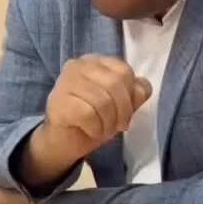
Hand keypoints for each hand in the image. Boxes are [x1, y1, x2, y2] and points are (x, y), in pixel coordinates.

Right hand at [20, 55, 151, 186]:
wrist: (66, 141)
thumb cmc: (94, 120)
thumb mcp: (120, 106)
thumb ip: (134, 94)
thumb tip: (143, 88)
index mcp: (96, 62)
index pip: (124, 71)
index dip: (131, 96)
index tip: (126, 113)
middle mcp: (79, 66)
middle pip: (115, 84)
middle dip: (123, 111)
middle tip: (118, 126)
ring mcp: (65, 81)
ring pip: (103, 101)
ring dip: (109, 123)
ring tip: (104, 129)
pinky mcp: (58, 102)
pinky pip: (88, 114)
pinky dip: (96, 129)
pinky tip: (91, 131)